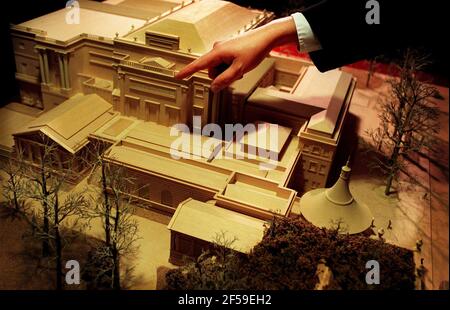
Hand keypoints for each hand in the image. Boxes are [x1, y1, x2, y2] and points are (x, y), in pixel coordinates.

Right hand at [175, 16, 298, 91]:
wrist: (266, 38)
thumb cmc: (254, 50)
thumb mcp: (239, 70)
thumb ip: (225, 80)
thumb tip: (213, 88)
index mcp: (217, 52)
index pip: (198, 64)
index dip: (187, 72)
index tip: (177, 76)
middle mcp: (217, 48)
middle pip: (212, 70)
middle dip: (221, 76)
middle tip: (236, 74)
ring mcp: (223, 49)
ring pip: (219, 68)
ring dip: (227, 72)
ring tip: (241, 68)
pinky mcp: (229, 50)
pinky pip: (225, 63)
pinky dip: (231, 68)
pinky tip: (241, 65)